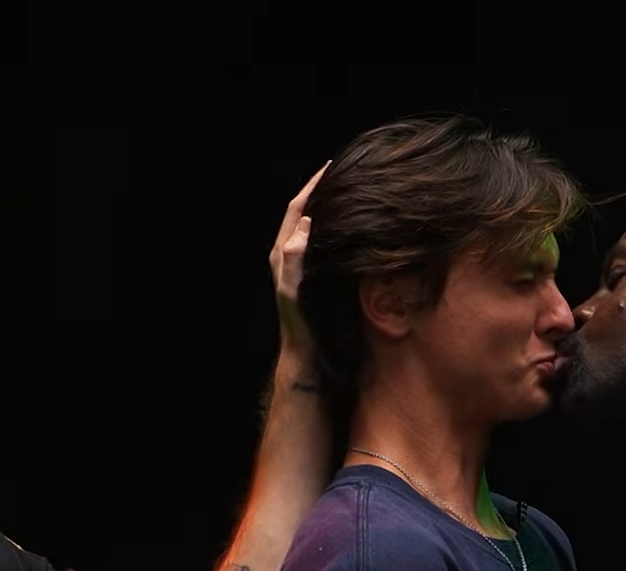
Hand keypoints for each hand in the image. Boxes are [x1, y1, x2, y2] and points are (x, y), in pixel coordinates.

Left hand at [271, 162, 327, 356]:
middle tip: (339, 172)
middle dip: (317, 189)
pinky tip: (344, 224)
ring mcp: (296, 261)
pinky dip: (328, 224)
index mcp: (281, 251)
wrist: (301, 348)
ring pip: (308, 223)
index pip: (296, 208)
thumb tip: (304, 223)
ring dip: (322, 205)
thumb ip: (293, 259)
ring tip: (342, 190)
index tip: (329, 168)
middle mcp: (286, 252)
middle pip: (300, 211)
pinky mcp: (306, 270)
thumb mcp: (293, 291)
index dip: (311, 187)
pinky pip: (317, 238)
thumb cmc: (298, 323)